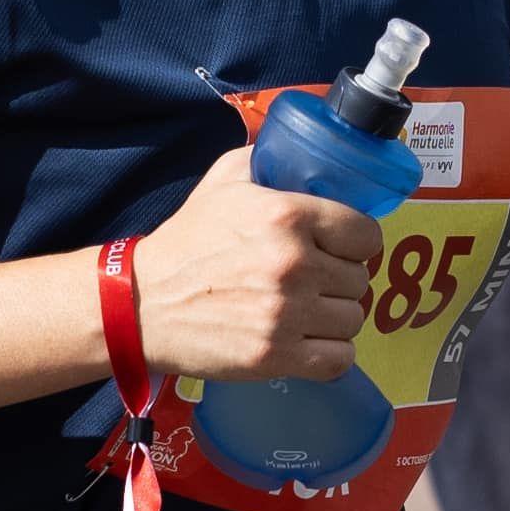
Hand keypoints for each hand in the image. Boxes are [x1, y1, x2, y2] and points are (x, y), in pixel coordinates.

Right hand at [128, 141, 382, 383]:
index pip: (366, 235)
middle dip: (339, 280)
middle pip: (360, 279)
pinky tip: (308, 342)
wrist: (142, 304)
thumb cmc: (186, 243)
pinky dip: (329, 354)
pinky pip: (339, 359)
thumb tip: (302, 151)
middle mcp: (293, 264)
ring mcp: (286, 314)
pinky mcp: (276, 356)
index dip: (355, 242)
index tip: (339, 248)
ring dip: (334, 318)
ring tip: (305, 312)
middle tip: (312, 281)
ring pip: (352, 319)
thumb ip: (268, 159)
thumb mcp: (223, 181)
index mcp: (287, 215)